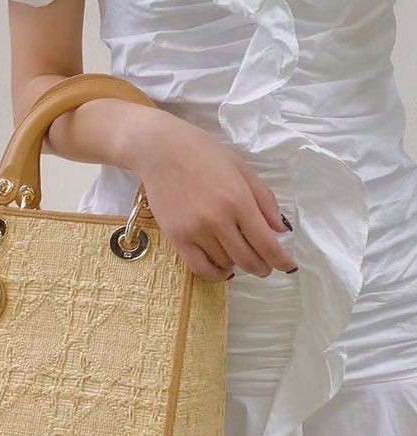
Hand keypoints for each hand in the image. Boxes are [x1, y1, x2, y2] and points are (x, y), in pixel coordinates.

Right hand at [125, 109, 296, 281]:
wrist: (159, 149)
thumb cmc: (203, 153)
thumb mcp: (241, 168)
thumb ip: (264, 199)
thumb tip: (280, 230)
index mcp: (238, 200)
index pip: (266, 243)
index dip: (281, 261)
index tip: (288, 267)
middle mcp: (217, 220)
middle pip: (247, 259)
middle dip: (262, 267)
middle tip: (265, 266)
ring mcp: (194, 231)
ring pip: (225, 263)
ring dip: (237, 264)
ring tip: (238, 255)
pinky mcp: (176, 238)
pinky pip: (199, 268)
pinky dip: (215, 274)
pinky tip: (223, 269)